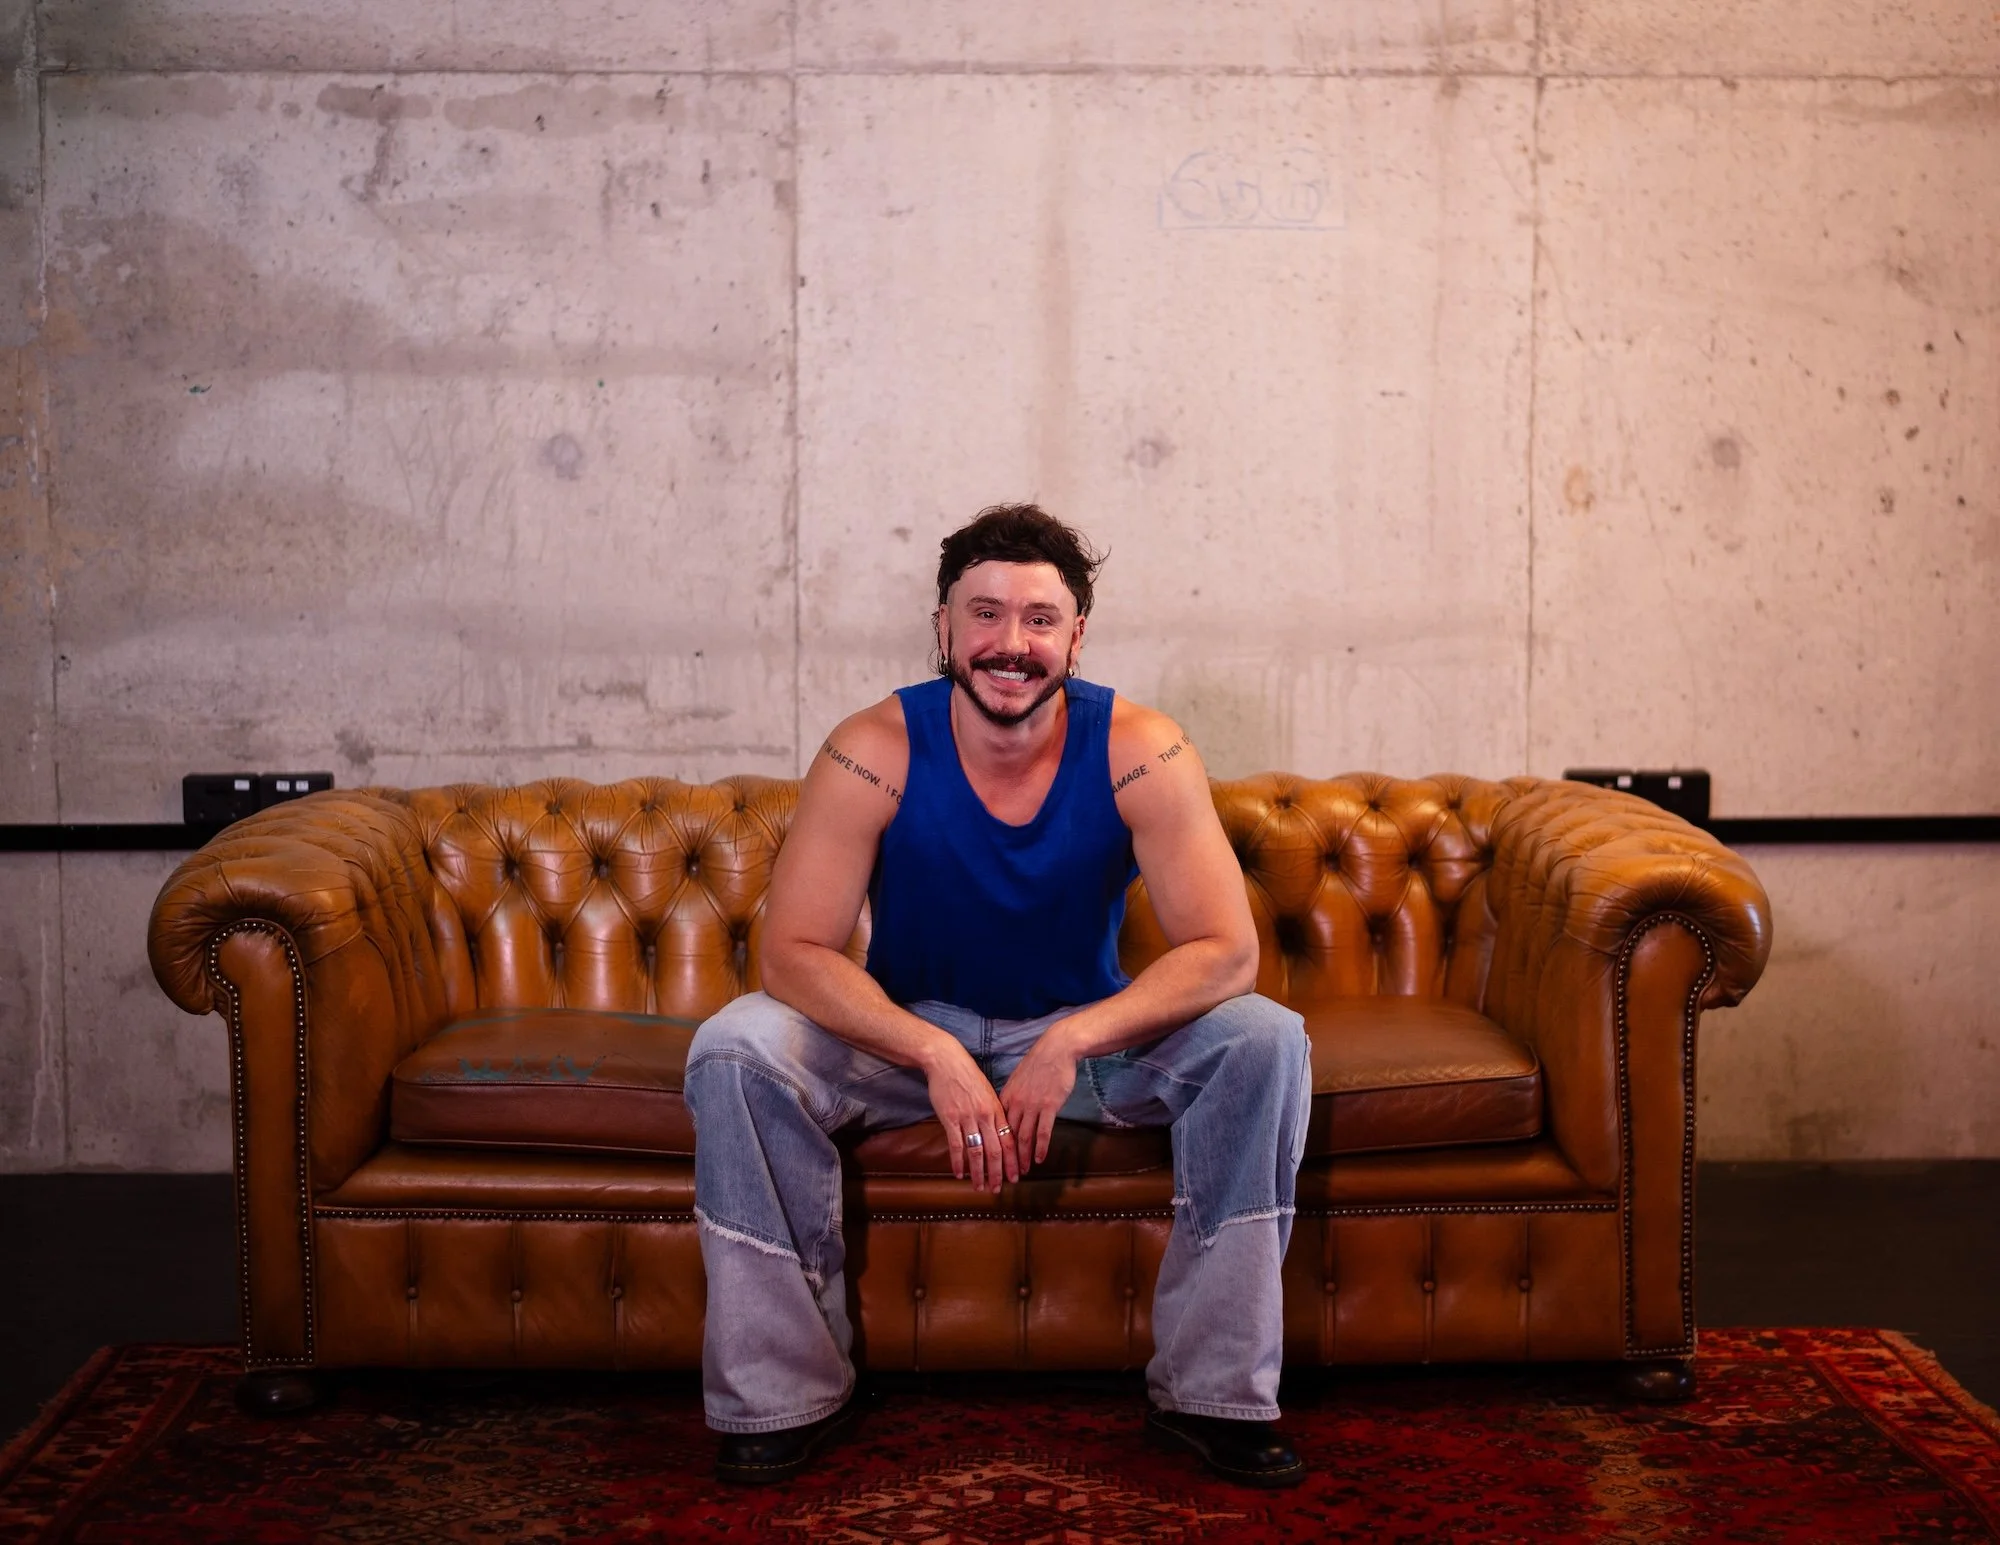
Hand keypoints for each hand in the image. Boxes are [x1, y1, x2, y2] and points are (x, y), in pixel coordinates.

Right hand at [920, 1036, 1019, 1191]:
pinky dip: (958, 1162)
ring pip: (977, 1151)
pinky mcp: (950, 1118)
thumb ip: (995, 1113)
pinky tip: (959, 1174)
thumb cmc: (968, 1076)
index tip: (1016, 1177)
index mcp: (997, 1110)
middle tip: (998, 1189)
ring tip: (979, 1187)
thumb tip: (1001, 1132)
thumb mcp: (987, 1093)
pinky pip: (956, 1145)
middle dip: (998, 1173)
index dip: (1013, 1161)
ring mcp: (968, 1117)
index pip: (1009, 1141)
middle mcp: (985, 1116)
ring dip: (979, 1173)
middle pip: (995, 1150)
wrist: (947, 1061)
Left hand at [997, 1023, 1080, 1174]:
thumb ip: (1011, 1097)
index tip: (990, 1160)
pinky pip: (1043, 1132)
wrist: (1056, 1049)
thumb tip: (1006, 1112)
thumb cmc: (1038, 1063)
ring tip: (1022, 1172)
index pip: (996, 1127)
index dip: (993, 1146)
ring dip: (1023, 1157)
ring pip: (1024, 1137)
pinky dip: (1041, 1148)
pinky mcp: (1049, 1106)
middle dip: (1005, 1158)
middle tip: (1004, 1174)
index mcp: (1005, 1097)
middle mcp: (1016, 1104)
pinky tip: (1040, 1159)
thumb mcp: (1018, 1079)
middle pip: (1007, 1136)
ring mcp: (1032, 1105)